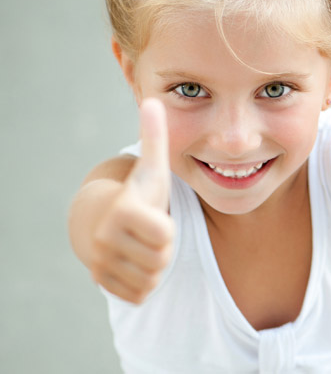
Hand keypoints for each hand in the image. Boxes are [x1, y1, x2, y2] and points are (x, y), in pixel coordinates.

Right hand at [90, 98, 173, 303]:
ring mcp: (101, 264)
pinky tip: (135, 260)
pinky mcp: (103, 284)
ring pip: (151, 278)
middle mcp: (105, 239)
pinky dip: (144, 281)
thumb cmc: (138, 193)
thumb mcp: (151, 168)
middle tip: (150, 232)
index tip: (154, 215)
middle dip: (162, 248)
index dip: (167, 227)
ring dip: (155, 264)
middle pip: (160, 260)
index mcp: (122, 211)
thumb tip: (154, 100)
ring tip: (143, 245)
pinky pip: (140, 292)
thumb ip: (155, 137)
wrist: (102, 220)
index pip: (165, 235)